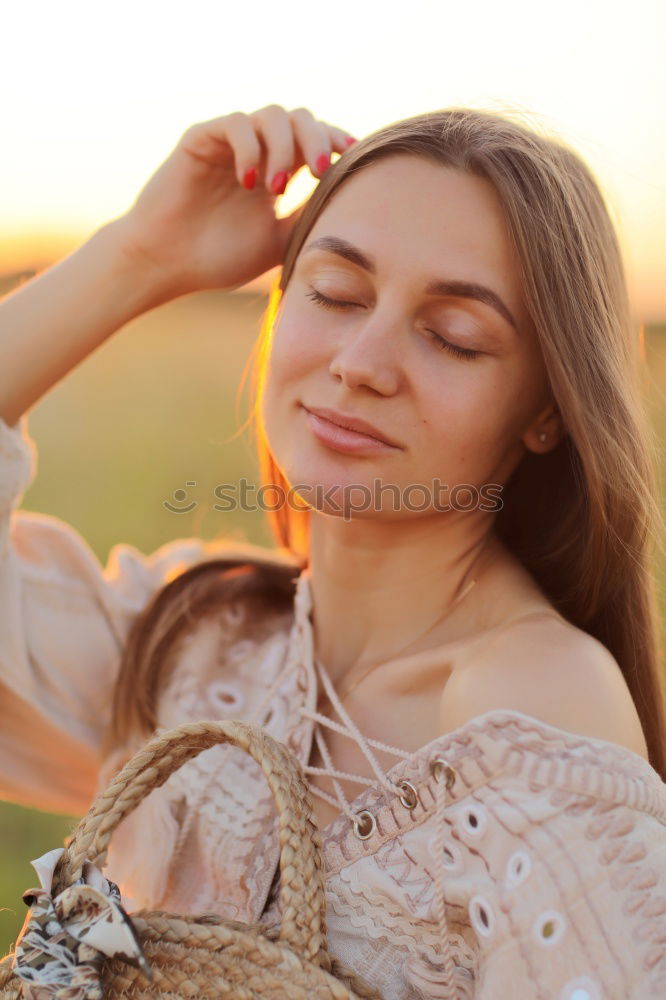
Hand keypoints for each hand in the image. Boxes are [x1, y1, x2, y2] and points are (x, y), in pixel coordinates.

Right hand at [113, 104, 355, 298]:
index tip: (352, 159)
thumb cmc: (219, 258)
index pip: (317, 140)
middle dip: (318, 139)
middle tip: (320, 172)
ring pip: (272, 114)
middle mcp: (257, 150)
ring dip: (285, 146)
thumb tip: (351, 201)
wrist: (167, 265)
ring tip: (278, 186)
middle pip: (301, 117)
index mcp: (279, 170)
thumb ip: (309, 217)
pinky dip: (250, 148)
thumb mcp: (279, 241)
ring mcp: (230, 142)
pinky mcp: (201, 138)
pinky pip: (236, 123)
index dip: (337, 141)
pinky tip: (249, 182)